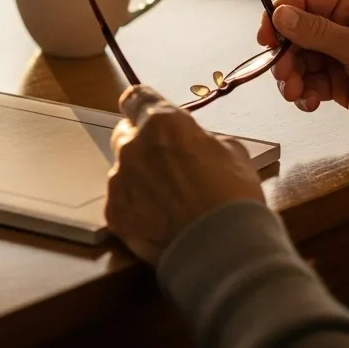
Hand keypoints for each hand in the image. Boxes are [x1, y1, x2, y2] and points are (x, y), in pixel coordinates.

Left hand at [105, 85, 265, 264]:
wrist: (224, 249)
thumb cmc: (234, 197)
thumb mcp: (231, 151)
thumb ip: (199, 138)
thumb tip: (191, 143)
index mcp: (163, 123)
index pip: (137, 98)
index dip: (143, 106)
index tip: (147, 113)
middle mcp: (134, 146)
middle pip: (125, 133)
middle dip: (142, 144)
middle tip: (167, 165)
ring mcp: (119, 181)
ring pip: (122, 170)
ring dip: (139, 177)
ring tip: (167, 200)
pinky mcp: (114, 213)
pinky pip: (120, 201)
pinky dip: (135, 206)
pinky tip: (159, 219)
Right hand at [257, 0, 348, 137]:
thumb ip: (317, 32)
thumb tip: (281, 15)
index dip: (281, 13)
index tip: (267, 37)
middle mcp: (345, 25)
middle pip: (297, 32)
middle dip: (286, 54)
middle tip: (282, 73)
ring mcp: (340, 53)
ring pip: (299, 59)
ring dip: (291, 76)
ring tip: (295, 93)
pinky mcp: (338, 80)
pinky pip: (309, 81)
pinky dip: (303, 92)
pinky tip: (309, 103)